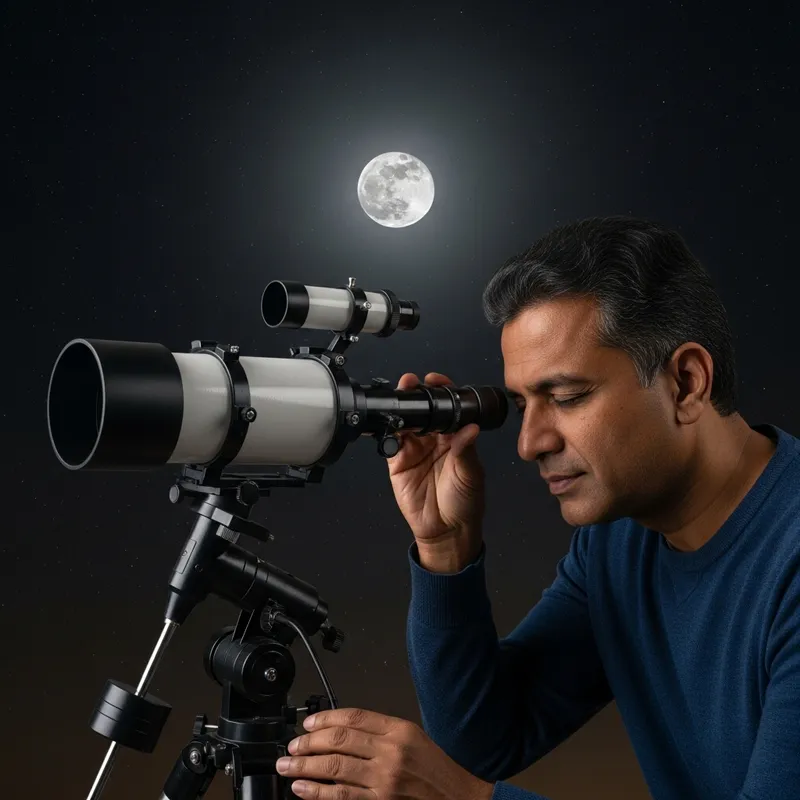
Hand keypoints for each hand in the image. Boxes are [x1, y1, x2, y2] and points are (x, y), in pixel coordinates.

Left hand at [275, 707, 493, 799]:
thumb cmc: (435, 770)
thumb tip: (341, 731)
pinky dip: (317, 792)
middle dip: (309, 743)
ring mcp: (384, 779)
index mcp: (398, 730)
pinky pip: (341, 796)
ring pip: (335, 768)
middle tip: (291, 746)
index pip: (353, 717)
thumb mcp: (412, 737)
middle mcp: (390, 752)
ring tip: (288, 766)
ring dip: (305, 767)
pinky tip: (302, 788)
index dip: (325, 719)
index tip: (308, 724)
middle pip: (339, 740)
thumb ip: (380, 731)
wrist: (459, 798)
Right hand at [388, 372, 485, 545]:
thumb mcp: (471, 474)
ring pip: (404, 422)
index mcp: (454, 437)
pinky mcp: (397, 462)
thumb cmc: (466, 502)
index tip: (436, 381)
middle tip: (411, 383)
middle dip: (415, 394)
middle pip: (422, 410)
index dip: (441, 391)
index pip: (447, 408)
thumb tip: (471, 427)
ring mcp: (414, 449)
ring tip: (399, 397)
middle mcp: (433, 440)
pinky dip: (388, 431)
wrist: (447, 530)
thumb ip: (465, 450)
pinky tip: (391, 425)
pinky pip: (390, 442)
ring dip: (400, 408)